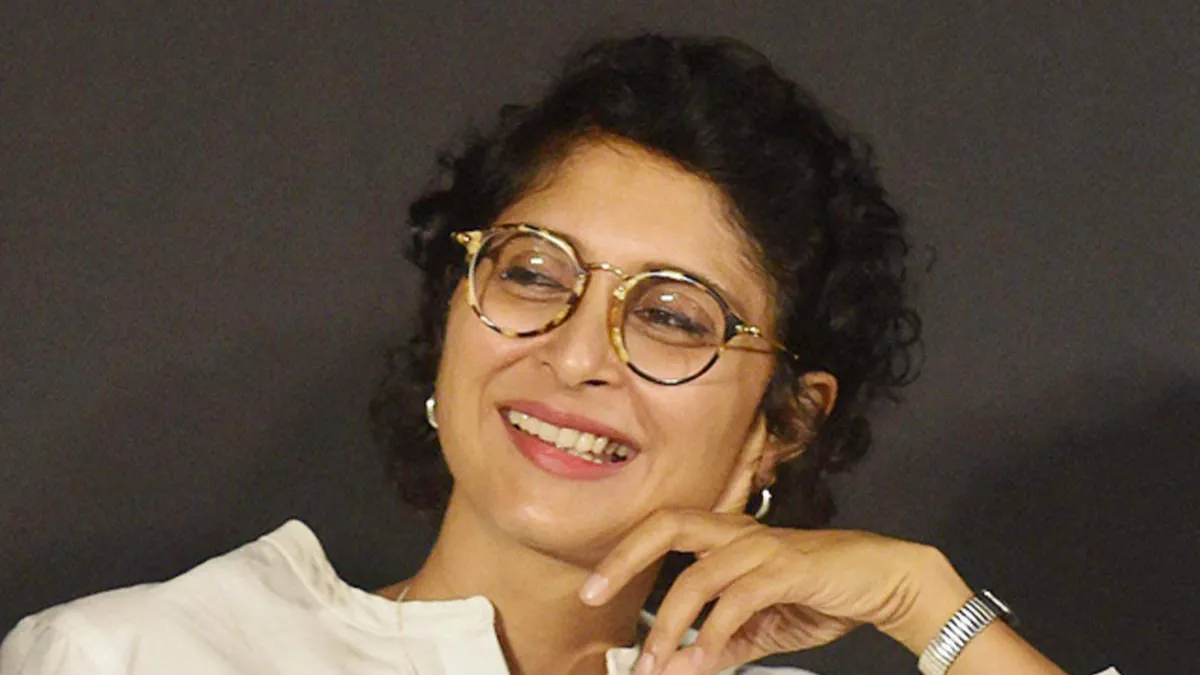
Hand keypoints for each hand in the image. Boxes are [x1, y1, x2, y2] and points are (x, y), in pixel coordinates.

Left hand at [579, 509, 971, 674]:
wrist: (884, 580)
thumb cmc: (822, 592)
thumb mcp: (762, 625)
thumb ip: (723, 643)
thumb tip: (683, 666)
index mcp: (727, 538)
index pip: (663, 529)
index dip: (624, 552)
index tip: (591, 588)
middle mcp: (739, 534)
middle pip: (668, 525)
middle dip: (625, 557)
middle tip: (592, 593)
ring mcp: (763, 548)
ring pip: (698, 576)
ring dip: (670, 623)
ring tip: (655, 661)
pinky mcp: (788, 569)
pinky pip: (739, 601)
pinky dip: (715, 635)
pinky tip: (704, 660)